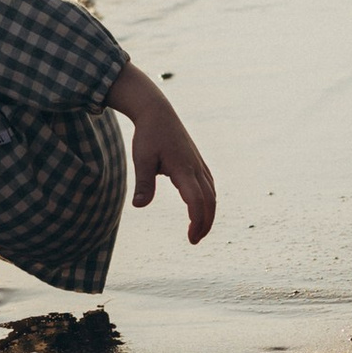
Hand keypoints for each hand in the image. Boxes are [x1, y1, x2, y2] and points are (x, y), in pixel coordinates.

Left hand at [115, 69, 216, 244]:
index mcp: (183, 168)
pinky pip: (209, 186)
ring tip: (198, 231)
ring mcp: (199, 164)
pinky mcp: (197, 162)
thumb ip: (143, 183)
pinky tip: (201, 209)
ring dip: (208, 214)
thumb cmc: (148, 135)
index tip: (191, 237)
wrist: (157, 112)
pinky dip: (208, 201)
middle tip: (194, 240)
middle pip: (209, 201)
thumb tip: (139, 206)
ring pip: (212, 194)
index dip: (197, 220)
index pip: (196, 200)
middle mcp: (196, 167)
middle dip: (205, 223)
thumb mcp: (141, 159)